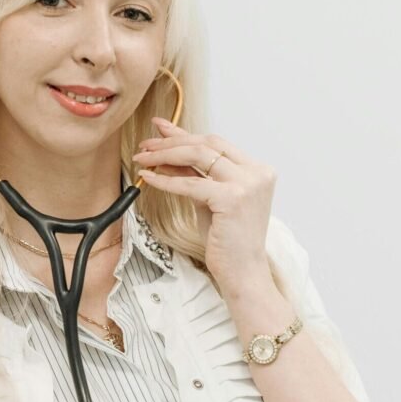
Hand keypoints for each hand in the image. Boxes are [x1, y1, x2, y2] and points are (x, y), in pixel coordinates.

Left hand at [132, 117, 276, 294]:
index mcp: (256, 170)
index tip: (160, 129)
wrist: (243, 273)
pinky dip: (166, 179)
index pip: (216, 143)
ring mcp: (247, 184)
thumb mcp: (209, 200)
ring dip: (166, 154)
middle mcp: (256, 172)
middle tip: (146, 144)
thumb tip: (167, 155)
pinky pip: (190, 183)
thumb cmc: (228, 241)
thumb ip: (194, 175)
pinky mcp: (232, 199)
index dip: (185, 134)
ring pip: (198, 156)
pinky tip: (149, 178)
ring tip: (143, 158)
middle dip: (172, 141)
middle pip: (207, 144)